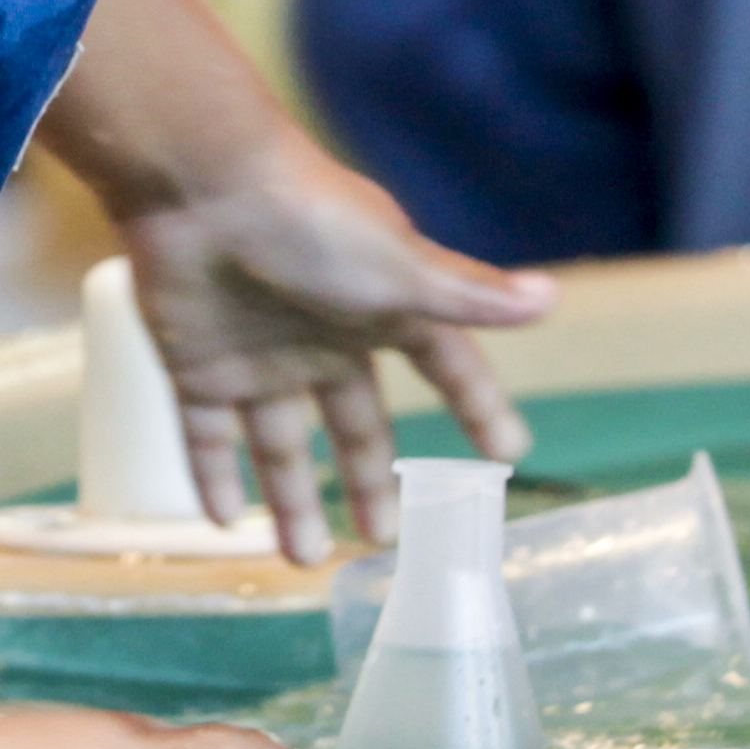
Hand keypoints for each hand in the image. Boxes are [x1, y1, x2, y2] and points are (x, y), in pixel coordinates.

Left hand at [122, 151, 554, 560]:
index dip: (477, 408)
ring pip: (279, 445)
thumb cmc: (312, 224)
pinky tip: (223, 523)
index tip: (508, 456)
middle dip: (370, 479)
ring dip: (292, 501)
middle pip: (355, 424)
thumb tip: (551, 298)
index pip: (445, 367)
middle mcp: (323, 339)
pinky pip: (206, 437)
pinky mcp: (197, 366)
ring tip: (305, 559)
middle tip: (382, 538)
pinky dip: (213, 479)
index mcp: (381, 309)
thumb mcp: (399, 266)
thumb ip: (468, 294)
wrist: (201, 189)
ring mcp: (258, 357)